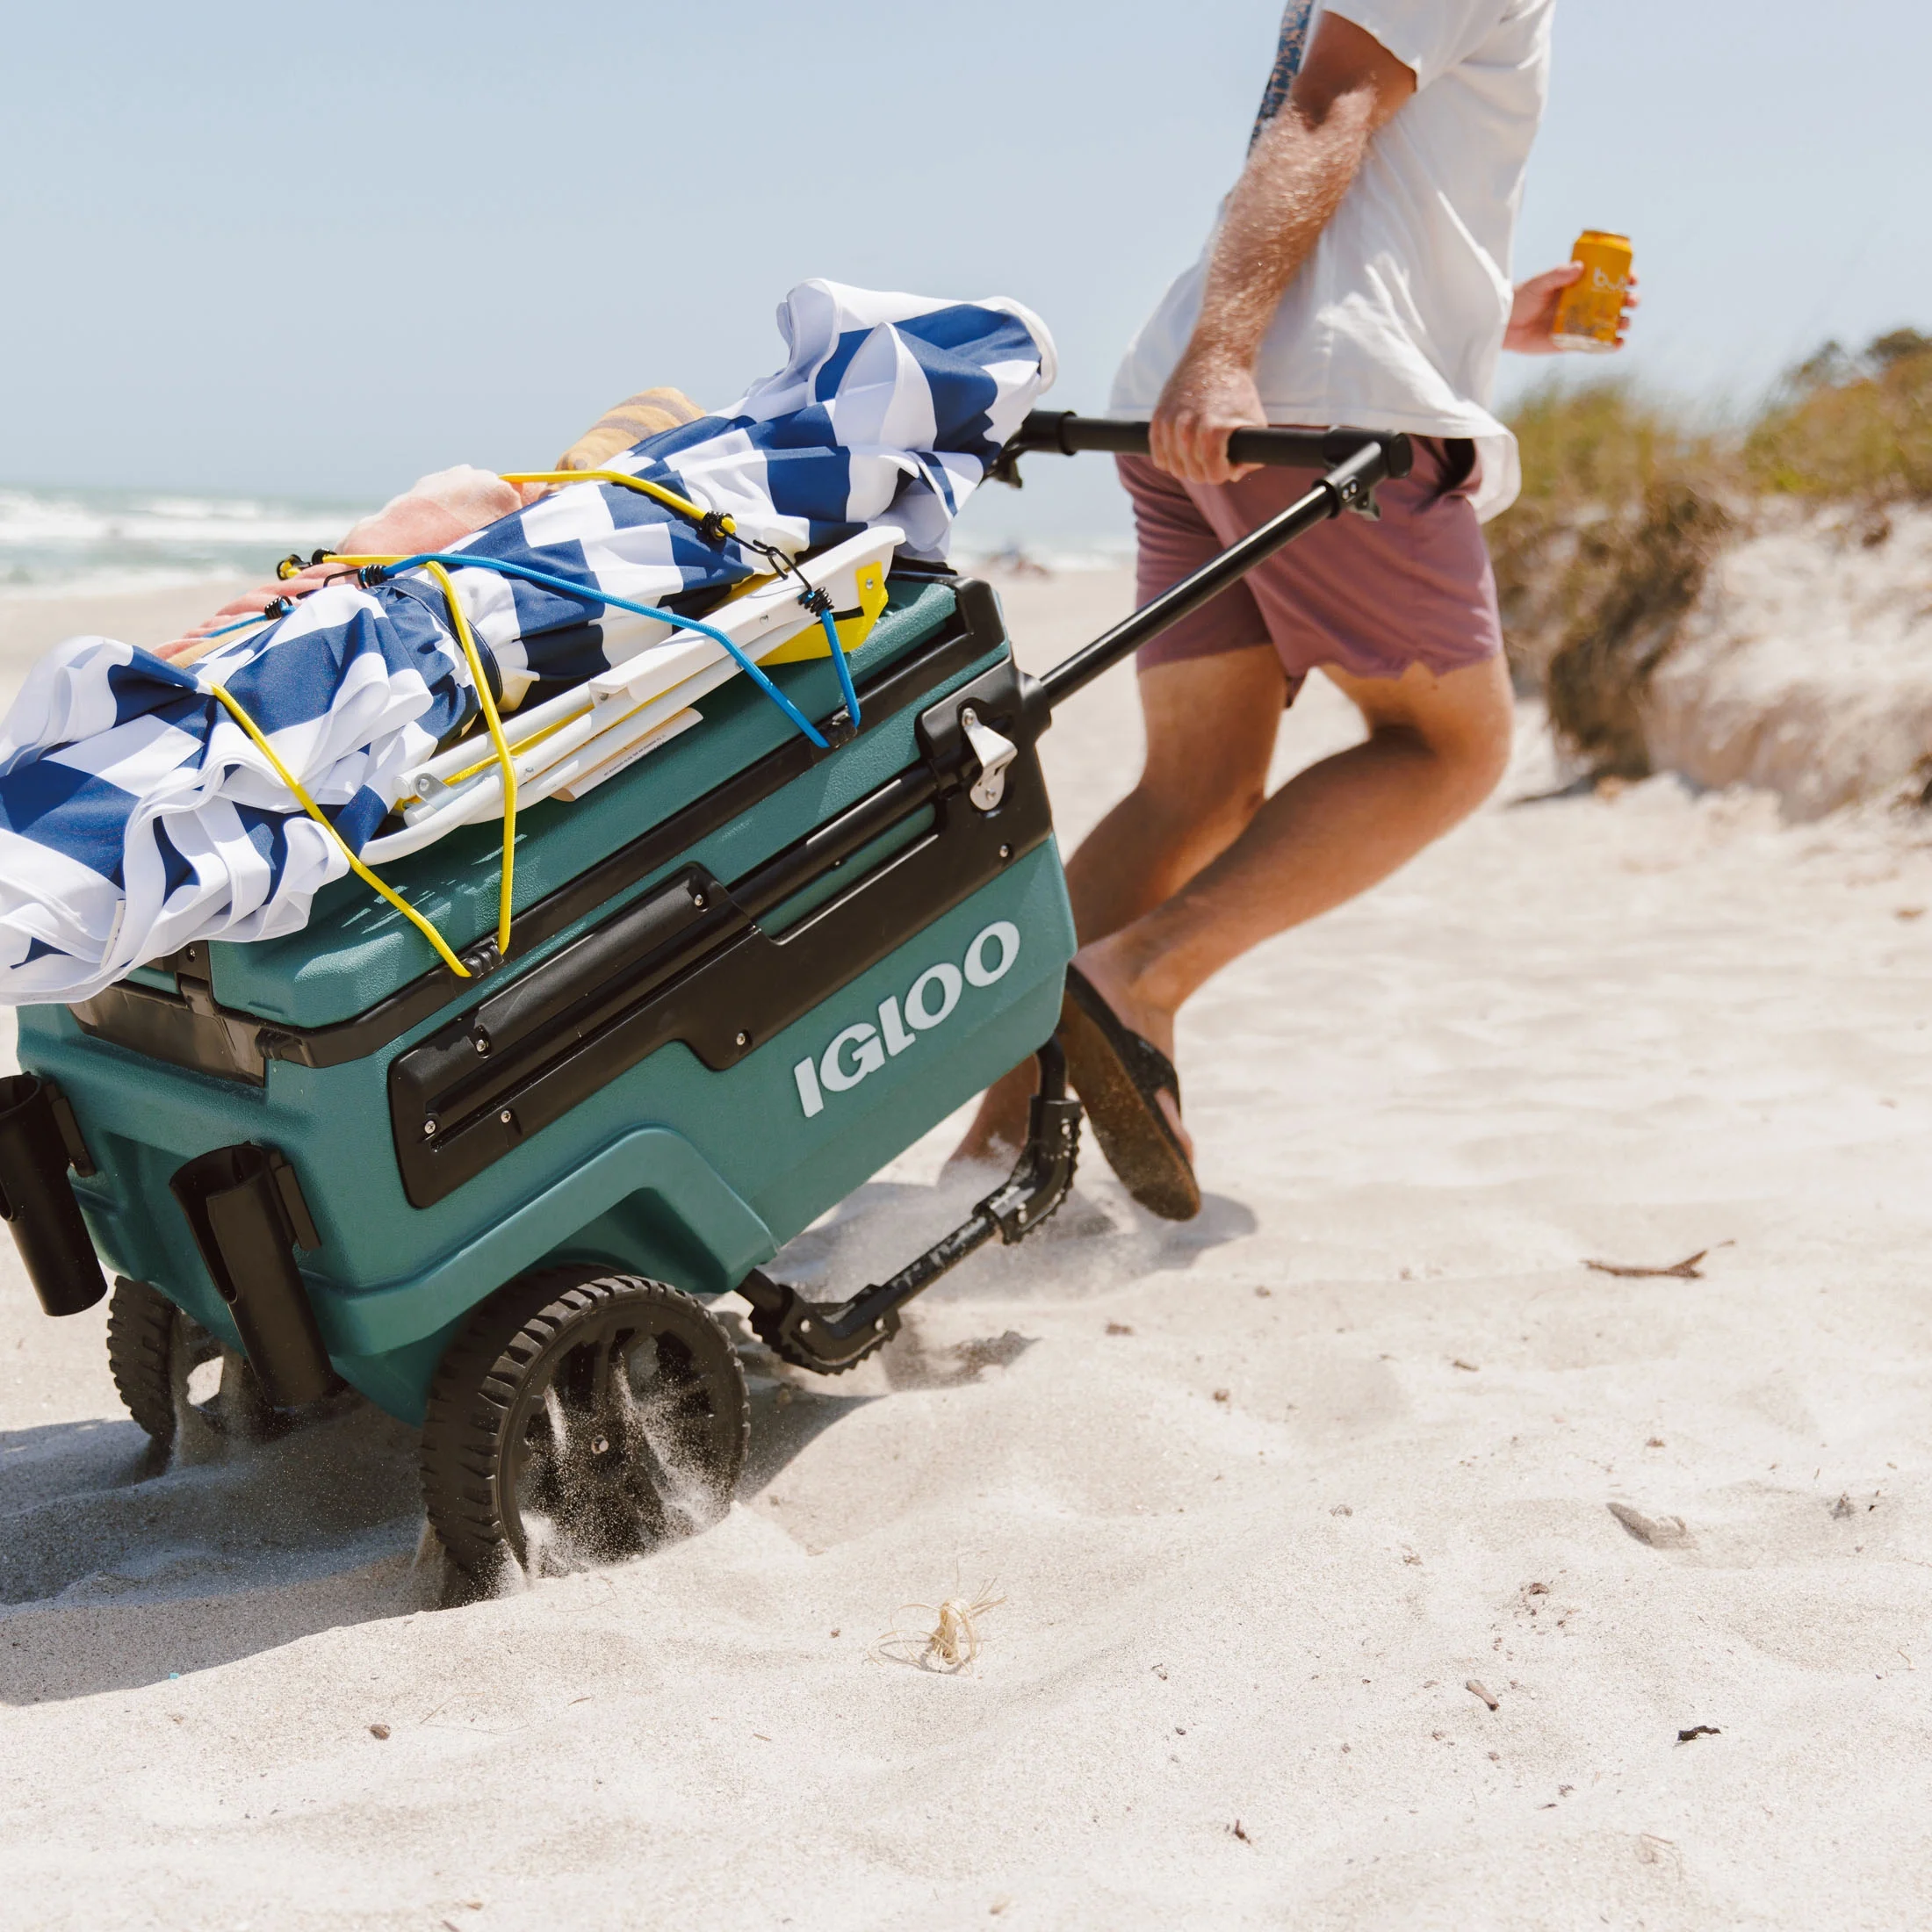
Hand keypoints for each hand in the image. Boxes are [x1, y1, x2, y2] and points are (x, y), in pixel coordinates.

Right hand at [1150, 347, 1267, 483]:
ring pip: (1175, 468)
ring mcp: (1170, 423)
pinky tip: (1181, 453)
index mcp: (1213, 430)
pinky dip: (1169, 459)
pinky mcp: (1157, 418)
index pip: (1214, 474)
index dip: (1224, 472)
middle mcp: (1188, 428)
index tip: (1228, 463)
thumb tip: (1235, 475)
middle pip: (1194, 474)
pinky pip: (1158, 456)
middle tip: (1215, 459)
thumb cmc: (1238, 391)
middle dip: (1207, 471)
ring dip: (1188, 466)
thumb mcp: (1255, 422)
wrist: (1216, 356)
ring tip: (1200, 455)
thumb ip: (1252, 455)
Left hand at [1505, 262, 1639, 353]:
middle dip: (1629, 300)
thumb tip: (1580, 267)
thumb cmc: (1521, 299)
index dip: (1625, 277)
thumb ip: (1558, 275)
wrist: (1505, 326)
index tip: (1632, 279)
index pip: (1609, 277)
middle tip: (1631, 301)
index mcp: (1581, 284)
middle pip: (1616, 300)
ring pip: (1610, 322)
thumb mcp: (1539, 283)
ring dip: (1623, 322)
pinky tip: (1618, 343)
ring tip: (1624, 323)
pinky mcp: (1574, 343)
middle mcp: (1585, 302)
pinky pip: (1597, 345)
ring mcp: (1581, 323)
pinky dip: (1610, 345)